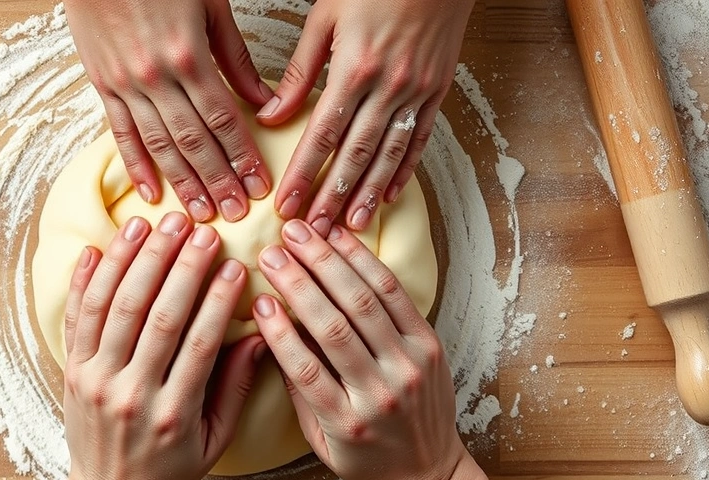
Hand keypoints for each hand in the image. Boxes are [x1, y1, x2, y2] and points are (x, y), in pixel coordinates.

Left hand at [62, 212, 263, 479]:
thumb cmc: (169, 467)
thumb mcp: (215, 439)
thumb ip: (236, 387)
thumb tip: (262, 335)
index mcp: (172, 413)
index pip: (199, 343)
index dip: (217, 299)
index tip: (234, 264)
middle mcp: (130, 393)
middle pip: (155, 316)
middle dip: (179, 266)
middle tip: (199, 229)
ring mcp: (94, 380)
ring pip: (113, 307)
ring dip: (133, 259)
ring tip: (154, 223)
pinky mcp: (72, 372)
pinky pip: (77, 317)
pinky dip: (86, 279)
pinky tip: (100, 247)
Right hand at [65, 0, 274, 222]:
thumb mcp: (209, 4)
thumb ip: (235, 57)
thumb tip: (263, 100)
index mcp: (189, 56)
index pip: (223, 121)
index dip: (243, 158)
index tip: (258, 186)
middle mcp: (156, 78)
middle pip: (194, 142)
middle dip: (218, 182)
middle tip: (235, 214)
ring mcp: (125, 84)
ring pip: (159, 146)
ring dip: (182, 184)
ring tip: (200, 214)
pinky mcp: (102, 84)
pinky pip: (121, 133)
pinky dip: (135, 165)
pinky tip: (150, 192)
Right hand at [252, 219, 465, 479]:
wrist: (428, 472)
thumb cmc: (365, 457)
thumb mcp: (320, 440)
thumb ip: (298, 391)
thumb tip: (270, 334)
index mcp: (347, 422)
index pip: (306, 369)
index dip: (279, 332)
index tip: (257, 300)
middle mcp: (382, 392)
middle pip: (335, 327)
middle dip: (299, 282)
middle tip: (271, 251)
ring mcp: (410, 365)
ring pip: (365, 302)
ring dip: (329, 262)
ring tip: (301, 234)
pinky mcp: (430, 345)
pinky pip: (395, 295)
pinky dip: (366, 263)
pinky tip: (342, 241)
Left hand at [258, 0, 473, 234]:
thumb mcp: (326, 18)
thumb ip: (299, 71)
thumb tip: (272, 114)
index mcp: (353, 70)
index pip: (322, 135)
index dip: (302, 175)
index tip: (286, 205)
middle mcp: (387, 87)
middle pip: (354, 154)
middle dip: (332, 197)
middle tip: (315, 230)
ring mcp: (416, 92)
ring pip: (389, 154)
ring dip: (368, 193)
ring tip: (353, 226)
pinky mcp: (437, 92)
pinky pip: (420, 139)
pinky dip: (404, 170)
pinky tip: (389, 194)